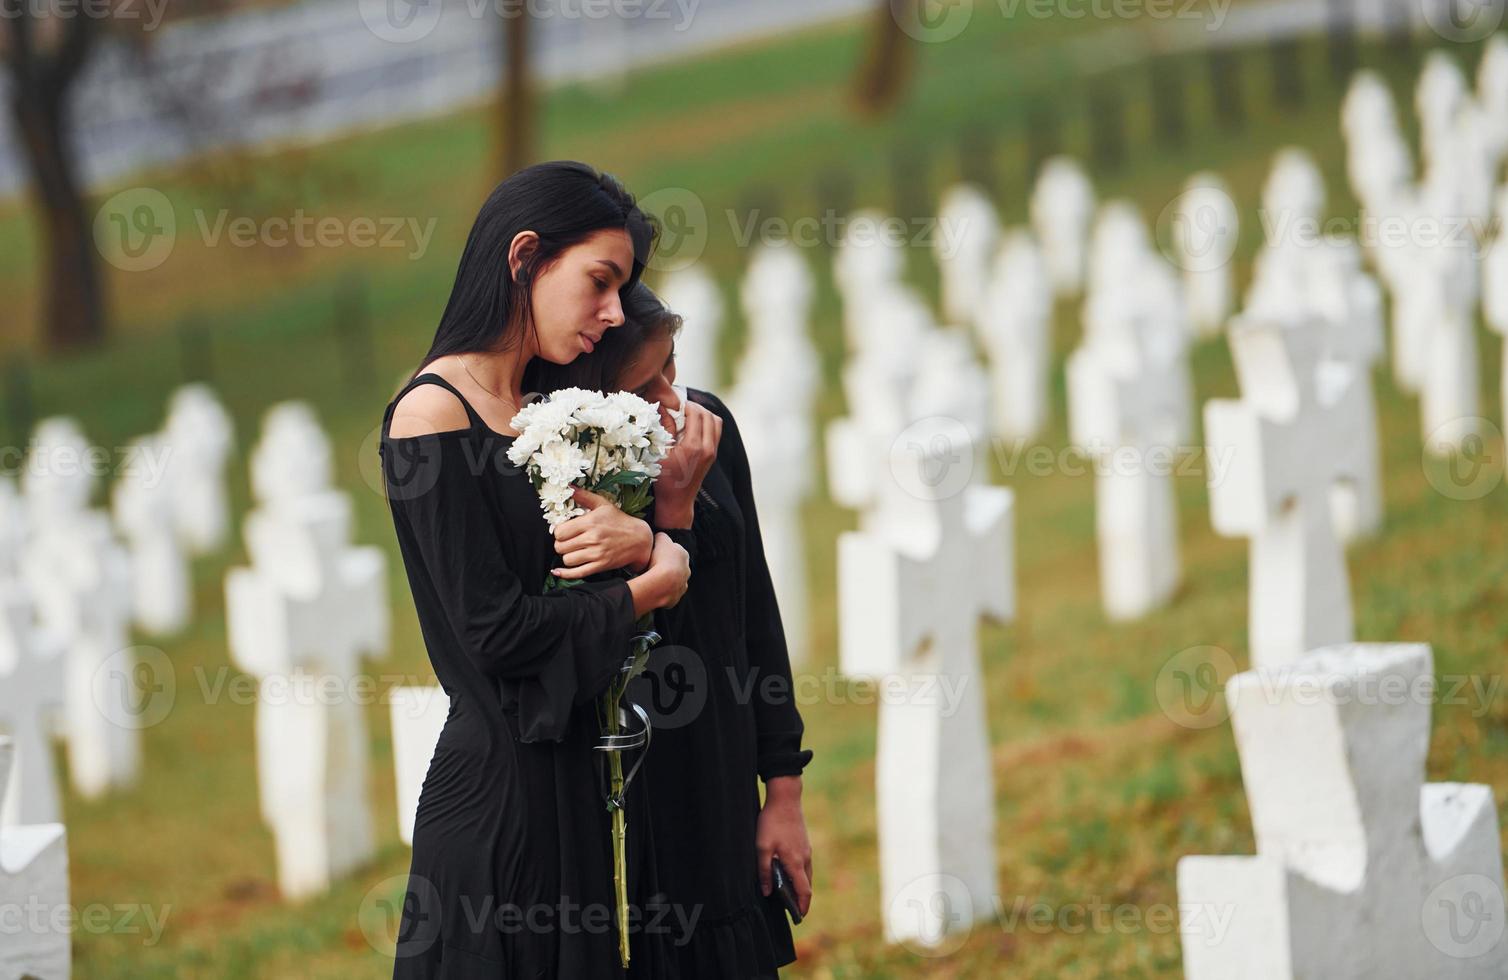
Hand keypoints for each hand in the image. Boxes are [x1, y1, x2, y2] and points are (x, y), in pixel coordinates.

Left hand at [551, 488, 652, 577]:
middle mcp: (592, 538)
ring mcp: (596, 553)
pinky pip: (577, 573)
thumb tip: (569, 487)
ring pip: (567, 559)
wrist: (639, 539)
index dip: (559, 532)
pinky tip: (559, 571)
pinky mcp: (600, 565)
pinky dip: (565, 574)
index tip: (564, 532)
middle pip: (560, 546)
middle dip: (561, 544)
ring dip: (567, 556)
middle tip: (568, 542)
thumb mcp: (603, 505)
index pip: (560, 532)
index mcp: (590, 522)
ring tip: (573, 551)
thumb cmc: (619, 521)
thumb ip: (584, 496)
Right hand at [628, 532, 689, 616]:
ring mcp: (682, 585)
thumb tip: (659, 537)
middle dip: (664, 566)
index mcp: (684, 555)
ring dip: (663, 580)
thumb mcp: (660, 539)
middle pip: (673, 566)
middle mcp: (686, 570)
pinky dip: (661, 592)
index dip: (661, 551)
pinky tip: (652, 589)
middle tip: (650, 567)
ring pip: (672, 581)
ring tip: (650, 579)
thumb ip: (661, 536)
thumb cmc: (660, 559)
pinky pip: (667, 593)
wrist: (662, 583)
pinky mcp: (675, 598)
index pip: (672, 550)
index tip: (652, 554)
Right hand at [654, 402, 721, 528]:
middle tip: (680, 407)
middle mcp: (707, 448)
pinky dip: (707, 423)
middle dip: (694, 407)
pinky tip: (692, 426)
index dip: (684, 404)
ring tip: (687, 415)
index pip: (695, 413)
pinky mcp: (713, 454)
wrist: (676, 502)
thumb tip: (663, 406)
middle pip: (708, 414)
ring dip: (703, 414)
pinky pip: (716, 431)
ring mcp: (713, 452)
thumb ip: (665, 428)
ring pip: (716, 421)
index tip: (673, 404)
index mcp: (693, 446)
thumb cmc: (663, 480)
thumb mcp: (659, 453)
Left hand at [756, 777, 812, 917]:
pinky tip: (789, 872)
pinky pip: (805, 864)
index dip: (802, 906)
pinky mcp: (804, 842)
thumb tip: (767, 892)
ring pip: (806, 874)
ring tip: (789, 893)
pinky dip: (800, 874)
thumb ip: (764, 871)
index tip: (799, 917)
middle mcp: (805, 858)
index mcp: (795, 862)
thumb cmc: (771, 822)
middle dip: (801, 899)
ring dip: (800, 886)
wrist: (785, 798)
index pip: (804, 891)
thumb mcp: (762, 847)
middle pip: (807, 885)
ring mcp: (806, 849)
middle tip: (792, 909)